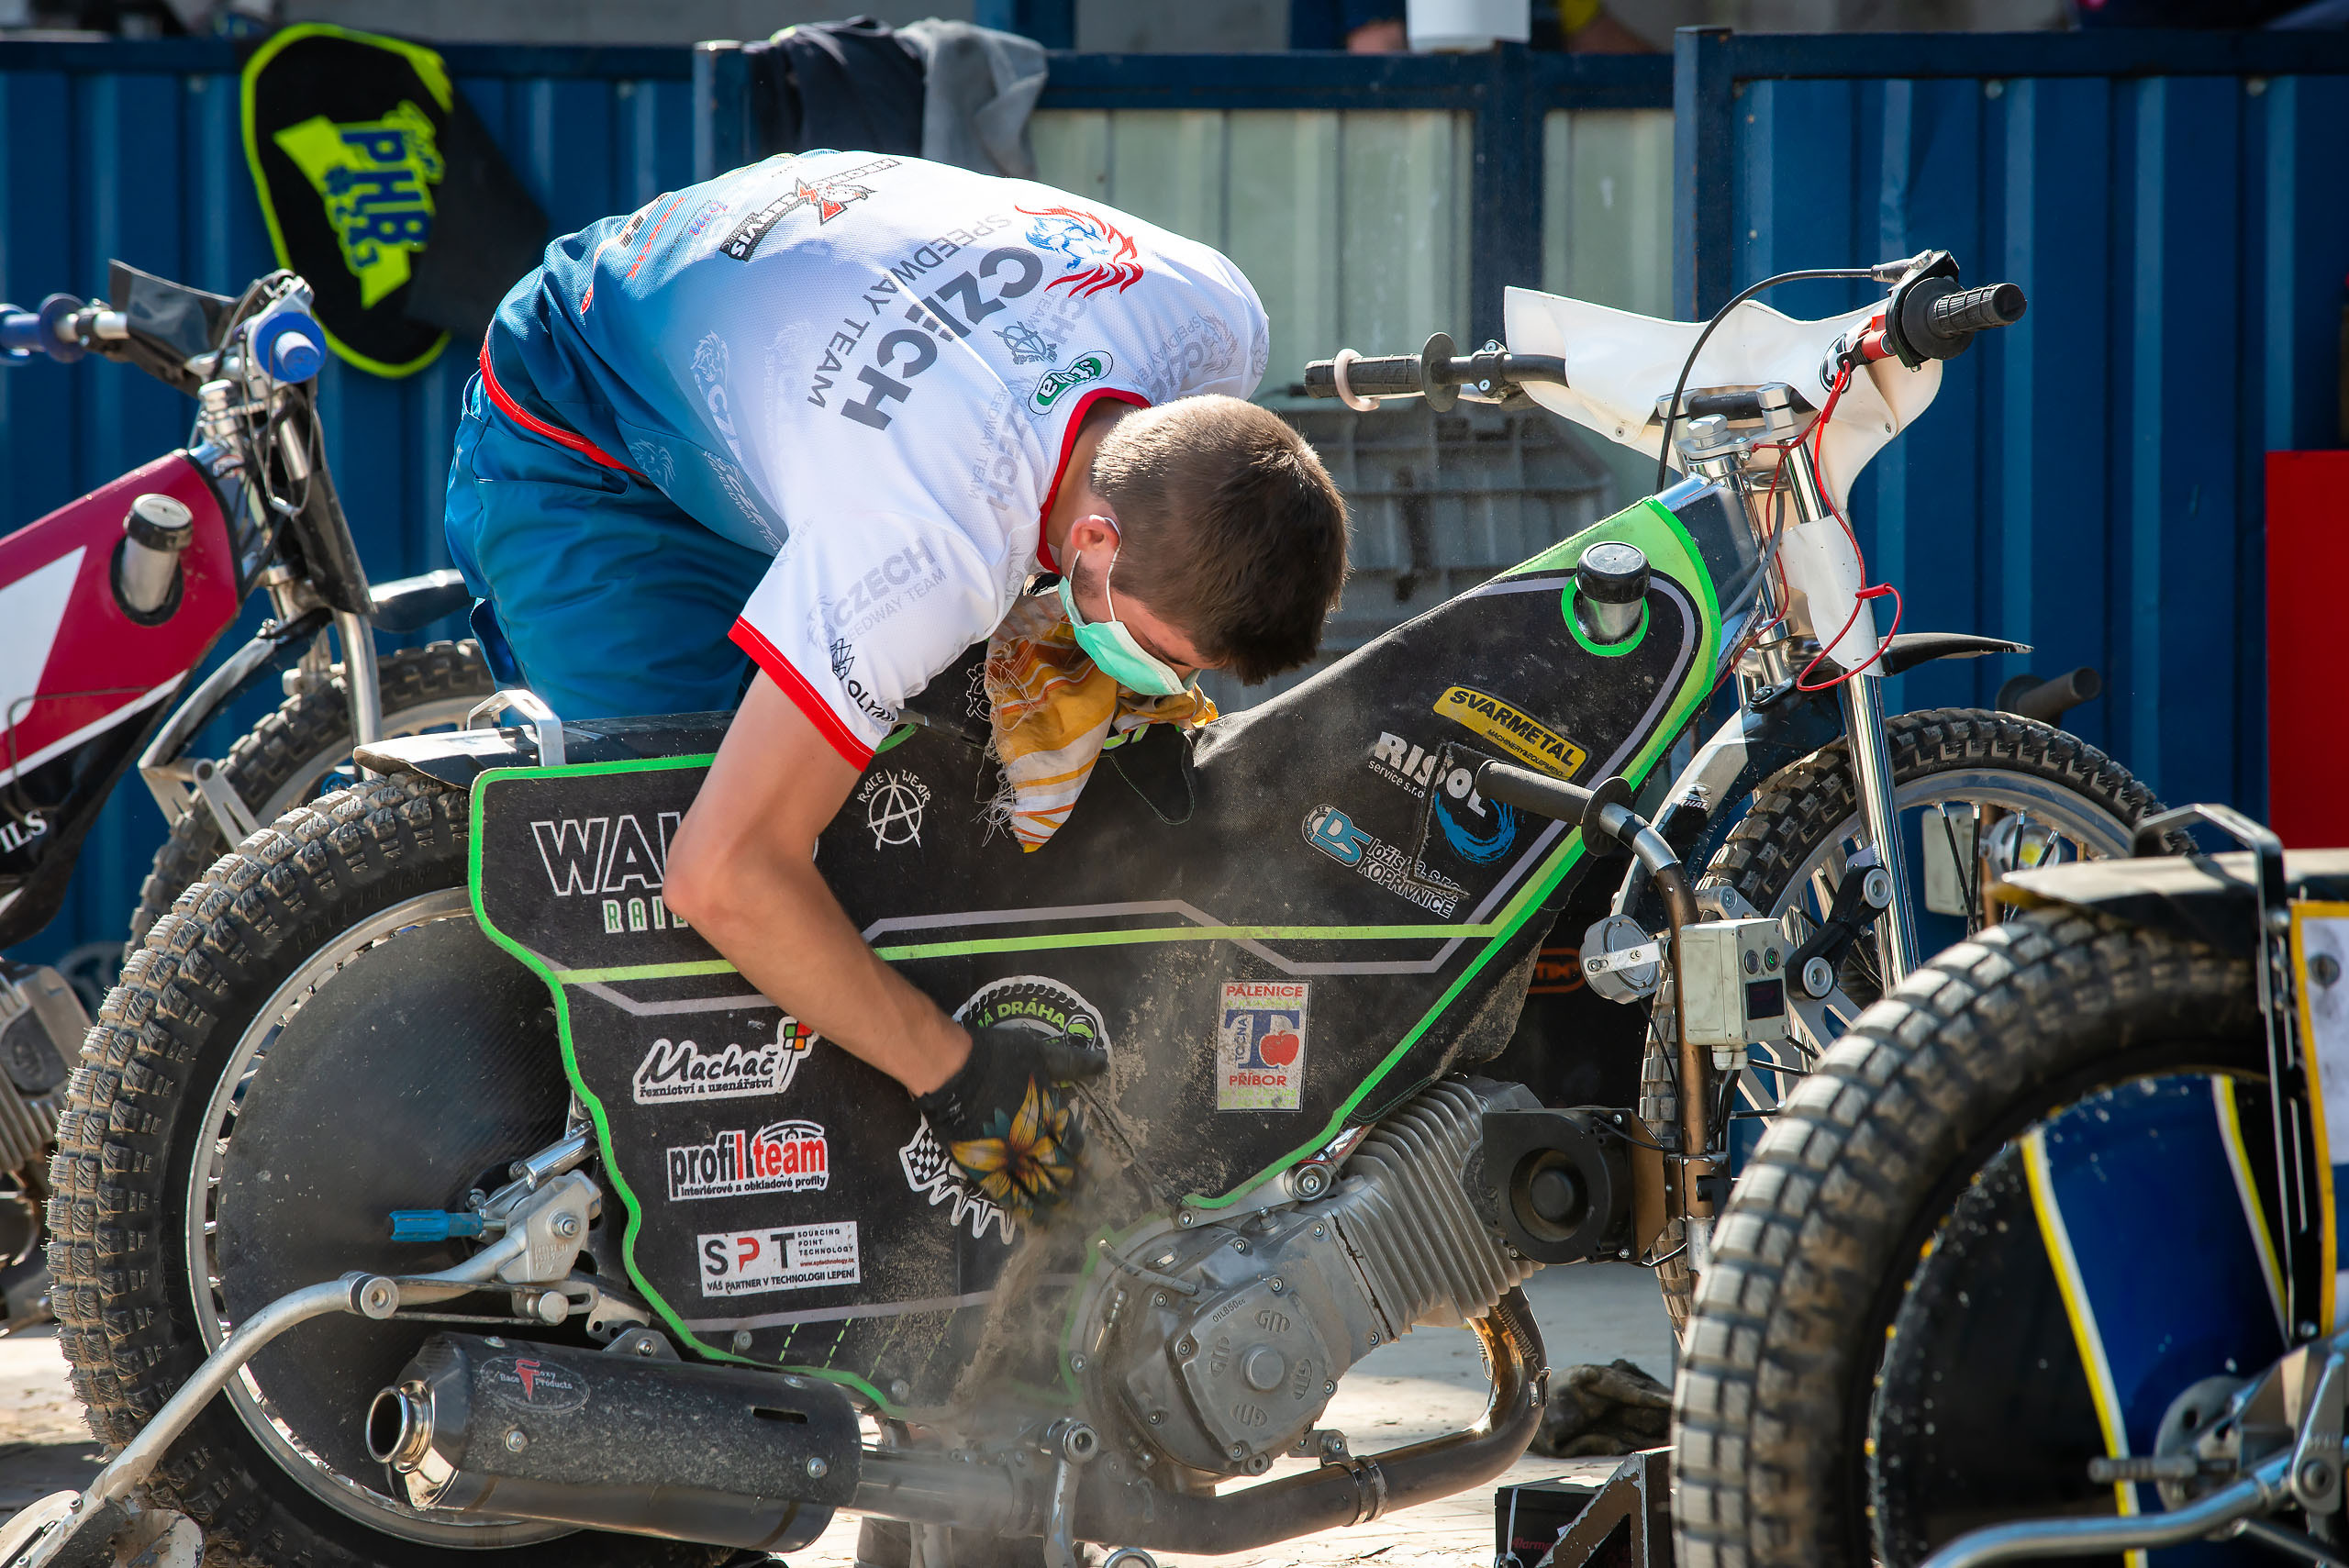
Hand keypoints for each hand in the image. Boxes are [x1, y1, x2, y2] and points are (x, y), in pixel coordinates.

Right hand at [912, 1025, 1107, 1215]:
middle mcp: (1036, 1140)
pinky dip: (1028, 1214)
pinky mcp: (985, 1171)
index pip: (1076, 1145)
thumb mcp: (1040, 1053)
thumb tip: (1104, 1062)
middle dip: (1077, 1189)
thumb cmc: (996, 1057)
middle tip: (1089, 1204)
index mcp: (1051, 1114)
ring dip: (1058, 1206)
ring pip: (1042, 1189)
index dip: (1087, 1163)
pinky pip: (1011, 1199)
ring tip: (1071, 1220)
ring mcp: (1011, 1158)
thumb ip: (1071, 1063)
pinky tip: (1040, 1227)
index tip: (1098, 1178)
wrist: (954, 1070)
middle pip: (1062, 1171)